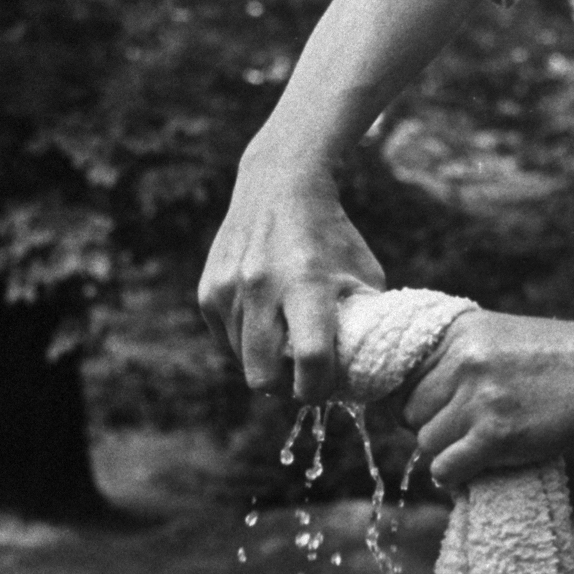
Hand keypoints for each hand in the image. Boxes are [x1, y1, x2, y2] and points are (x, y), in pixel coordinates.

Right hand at [198, 151, 384, 403]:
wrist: (279, 185)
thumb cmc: (332, 237)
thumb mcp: (363, 275)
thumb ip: (364, 326)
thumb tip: (365, 376)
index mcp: (307, 283)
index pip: (309, 361)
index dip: (319, 389)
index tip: (326, 388)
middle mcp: (262, 286)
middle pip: (262, 377)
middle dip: (284, 388)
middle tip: (301, 378)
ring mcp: (229, 289)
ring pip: (243, 362)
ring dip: (265, 363)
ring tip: (286, 342)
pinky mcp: (209, 290)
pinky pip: (226, 341)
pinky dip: (246, 342)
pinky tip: (266, 319)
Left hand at [400, 310, 573, 486]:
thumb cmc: (561, 360)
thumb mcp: (501, 336)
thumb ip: (457, 355)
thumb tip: (408, 398)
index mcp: (459, 331)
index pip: (403, 374)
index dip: (418, 397)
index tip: (438, 409)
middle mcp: (463, 360)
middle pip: (409, 410)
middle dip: (432, 424)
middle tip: (465, 430)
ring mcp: (479, 397)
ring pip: (425, 441)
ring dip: (447, 450)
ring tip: (479, 445)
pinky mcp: (496, 435)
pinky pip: (444, 468)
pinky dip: (455, 476)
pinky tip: (474, 469)